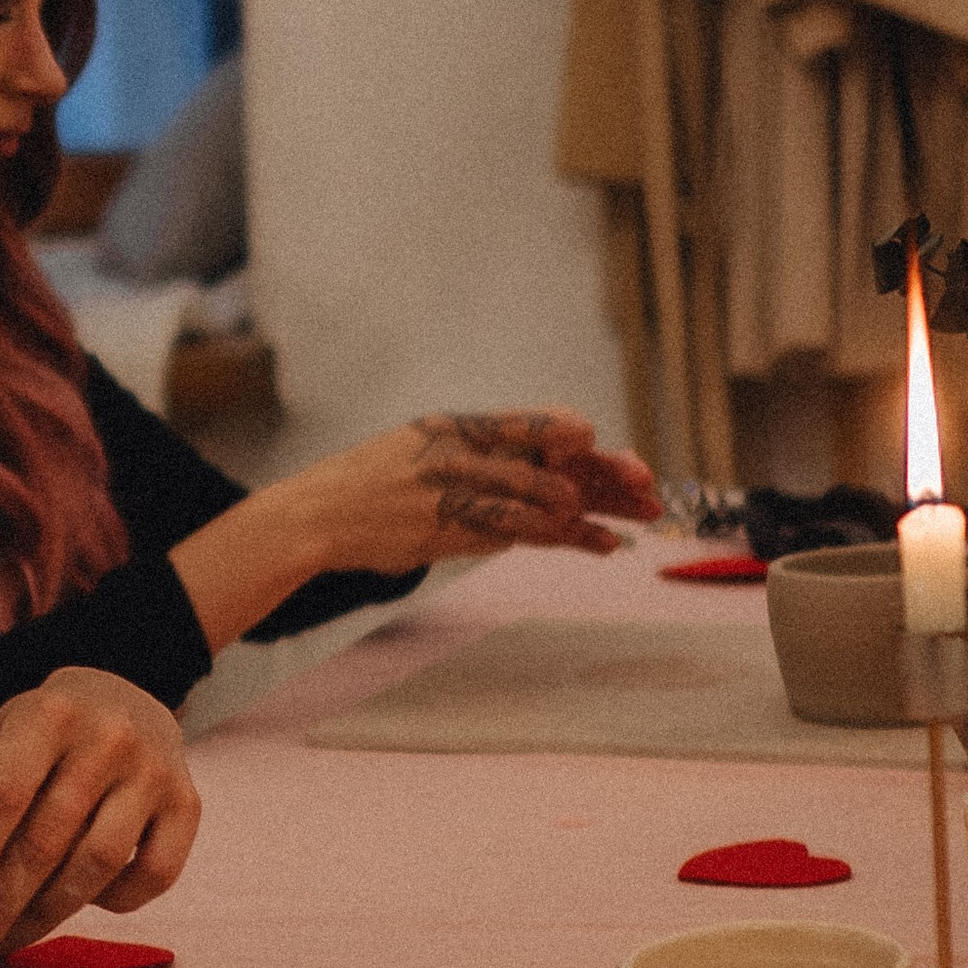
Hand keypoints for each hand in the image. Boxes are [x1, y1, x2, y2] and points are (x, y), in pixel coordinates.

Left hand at [0, 669, 199, 967]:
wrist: (122, 702)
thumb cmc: (43, 735)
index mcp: (49, 712)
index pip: (4, 793)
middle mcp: (109, 738)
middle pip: (47, 840)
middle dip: (0, 904)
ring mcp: (154, 771)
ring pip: (97, 865)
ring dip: (47, 913)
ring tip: (9, 935)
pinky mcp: (188, 803)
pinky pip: (153, 875)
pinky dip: (114, 901)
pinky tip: (80, 899)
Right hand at [284, 410, 660, 575]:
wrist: (318, 515)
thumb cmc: (370, 484)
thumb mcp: (421, 446)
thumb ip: (473, 451)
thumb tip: (527, 462)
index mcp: (458, 425)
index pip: (537, 424)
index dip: (582, 440)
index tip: (613, 454)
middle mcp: (465, 452)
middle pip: (553, 462)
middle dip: (607, 476)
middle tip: (649, 491)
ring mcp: (460, 491)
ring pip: (547, 500)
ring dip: (595, 513)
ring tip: (629, 524)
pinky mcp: (455, 530)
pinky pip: (525, 535)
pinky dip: (569, 539)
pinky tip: (600, 544)